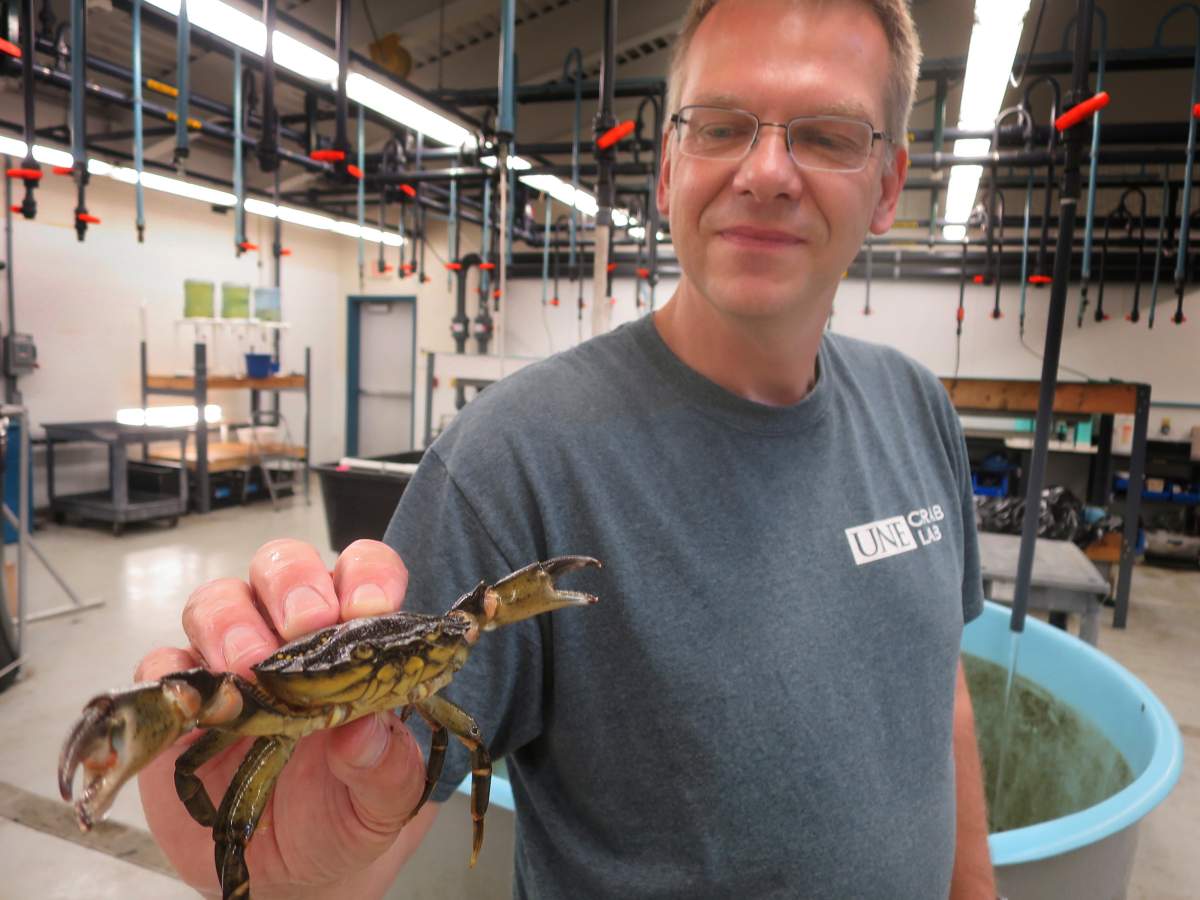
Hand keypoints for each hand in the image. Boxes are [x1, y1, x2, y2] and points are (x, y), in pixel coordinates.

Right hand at [136, 539, 435, 899]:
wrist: (287, 875)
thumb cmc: (344, 816)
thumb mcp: (384, 803)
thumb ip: (387, 767)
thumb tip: (368, 729)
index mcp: (354, 642)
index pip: (363, 572)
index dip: (367, 576)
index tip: (369, 608)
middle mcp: (290, 637)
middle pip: (283, 566)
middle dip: (293, 584)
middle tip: (303, 625)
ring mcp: (229, 663)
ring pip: (218, 600)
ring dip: (231, 622)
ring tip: (248, 666)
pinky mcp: (180, 702)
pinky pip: (161, 664)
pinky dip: (171, 672)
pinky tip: (194, 700)